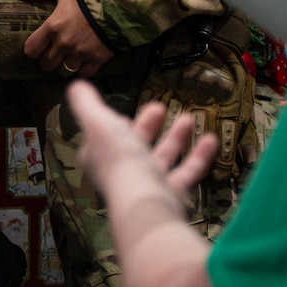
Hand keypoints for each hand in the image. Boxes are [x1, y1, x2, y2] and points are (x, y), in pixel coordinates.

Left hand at [18, 0, 114, 78]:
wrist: (117, 3)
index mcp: (52, 27)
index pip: (32, 49)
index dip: (32, 50)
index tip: (36, 48)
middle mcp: (64, 44)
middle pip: (47, 64)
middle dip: (47, 60)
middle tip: (51, 54)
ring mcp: (81, 54)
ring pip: (64, 71)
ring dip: (63, 67)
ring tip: (66, 60)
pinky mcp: (97, 60)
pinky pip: (84, 74)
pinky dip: (81, 71)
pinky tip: (82, 64)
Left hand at [69, 81, 217, 284]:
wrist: (146, 200)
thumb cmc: (118, 157)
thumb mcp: (96, 121)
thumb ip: (85, 103)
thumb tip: (76, 85)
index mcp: (99, 156)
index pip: (103, 139)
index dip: (111, 126)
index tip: (123, 115)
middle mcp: (122, 172)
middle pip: (136, 145)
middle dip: (148, 125)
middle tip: (160, 107)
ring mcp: (148, 185)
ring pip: (163, 157)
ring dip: (175, 136)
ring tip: (189, 117)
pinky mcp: (172, 195)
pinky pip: (187, 172)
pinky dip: (198, 155)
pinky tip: (210, 139)